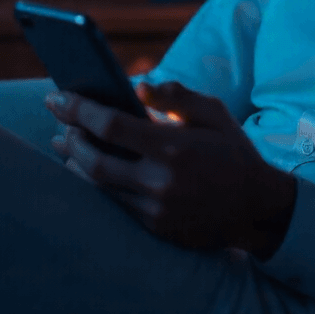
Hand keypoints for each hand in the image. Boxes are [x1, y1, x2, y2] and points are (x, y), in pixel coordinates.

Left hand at [45, 82, 295, 255]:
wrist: (257, 208)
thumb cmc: (232, 151)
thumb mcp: (213, 112)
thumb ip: (175, 96)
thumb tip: (137, 86)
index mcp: (174, 147)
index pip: (111, 125)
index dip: (79, 110)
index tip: (57, 97)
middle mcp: (161, 181)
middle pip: (94, 160)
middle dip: (69, 138)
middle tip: (58, 122)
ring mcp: (156, 209)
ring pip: (99, 186)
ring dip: (76, 163)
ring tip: (64, 144)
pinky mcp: (155, 228)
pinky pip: (114, 204)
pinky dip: (97, 183)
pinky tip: (88, 168)